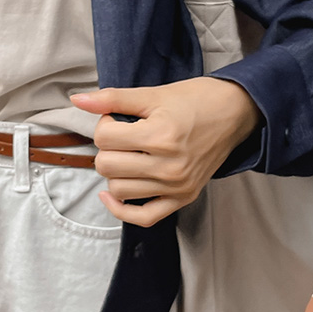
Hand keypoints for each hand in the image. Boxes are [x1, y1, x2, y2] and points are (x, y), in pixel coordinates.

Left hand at [69, 77, 263, 227]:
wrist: (236, 112)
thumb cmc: (195, 99)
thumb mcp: (152, 94)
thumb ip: (112, 98)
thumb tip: (77, 99)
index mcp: (160, 136)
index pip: (104, 138)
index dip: (104, 123)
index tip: (118, 117)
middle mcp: (169, 166)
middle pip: (106, 166)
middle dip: (107, 148)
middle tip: (123, 135)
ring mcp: (177, 186)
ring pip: (118, 190)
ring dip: (115, 172)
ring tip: (129, 155)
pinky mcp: (183, 198)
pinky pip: (143, 217)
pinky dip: (122, 209)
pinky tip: (112, 193)